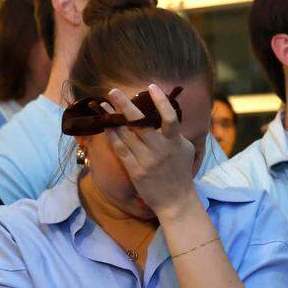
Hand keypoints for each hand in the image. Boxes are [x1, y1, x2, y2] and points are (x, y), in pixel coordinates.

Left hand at [103, 84, 198, 219]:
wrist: (175, 200)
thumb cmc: (180, 172)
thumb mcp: (185, 149)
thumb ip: (174, 133)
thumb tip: (162, 115)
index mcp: (174, 142)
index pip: (169, 118)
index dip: (161, 101)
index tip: (151, 86)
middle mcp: (159, 150)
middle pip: (140, 123)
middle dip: (125, 106)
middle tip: (113, 91)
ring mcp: (146, 160)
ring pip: (126, 135)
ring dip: (112, 119)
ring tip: (102, 106)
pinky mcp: (135, 170)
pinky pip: (120, 150)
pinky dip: (112, 136)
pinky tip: (105, 126)